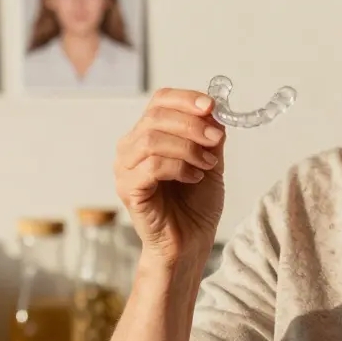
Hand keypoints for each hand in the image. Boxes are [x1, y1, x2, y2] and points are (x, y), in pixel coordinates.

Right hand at [115, 88, 225, 264]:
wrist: (190, 242)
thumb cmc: (195, 204)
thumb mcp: (210, 161)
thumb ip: (210, 136)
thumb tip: (215, 109)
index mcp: (148, 134)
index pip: (160, 100)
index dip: (186, 98)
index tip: (211, 105)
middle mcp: (131, 147)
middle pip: (156, 116)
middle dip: (192, 124)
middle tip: (216, 140)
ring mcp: (125, 168)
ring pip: (152, 139)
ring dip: (188, 148)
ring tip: (207, 164)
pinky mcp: (129, 189)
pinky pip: (151, 166)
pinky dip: (179, 168)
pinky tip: (194, 178)